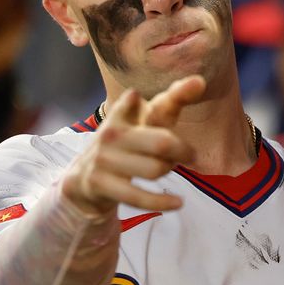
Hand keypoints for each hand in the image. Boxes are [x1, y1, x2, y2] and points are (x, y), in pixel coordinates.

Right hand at [62, 76, 205, 215]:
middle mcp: (113, 133)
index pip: (157, 105)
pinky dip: (161, 201)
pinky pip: (138, 196)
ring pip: (154, 170)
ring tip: (168, 169)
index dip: (178, 95)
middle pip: (161, 142)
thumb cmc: (126, 146)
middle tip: (190, 155)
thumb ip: (172, 102)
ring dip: (168, 171)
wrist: (84, 178)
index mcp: (126, 113)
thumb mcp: (145, 122)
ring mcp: (104, 158)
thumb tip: (199, 81)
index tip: (199, 83)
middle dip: (181, 151)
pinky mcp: (100, 183)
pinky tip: (179, 202)